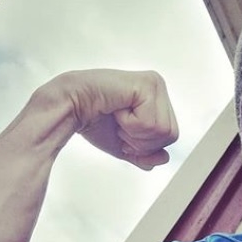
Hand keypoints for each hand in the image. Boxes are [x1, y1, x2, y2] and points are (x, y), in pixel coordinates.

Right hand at [46, 69, 178, 169]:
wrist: (70, 108)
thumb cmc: (94, 121)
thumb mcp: (125, 146)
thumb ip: (146, 155)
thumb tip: (165, 158)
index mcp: (157, 100)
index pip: (171, 136)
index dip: (145, 144)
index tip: (122, 131)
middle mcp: (158, 88)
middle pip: (171, 134)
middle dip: (141, 140)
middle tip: (120, 125)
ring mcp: (154, 84)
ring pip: (162, 130)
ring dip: (134, 132)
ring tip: (118, 116)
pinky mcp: (147, 84)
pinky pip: (150, 122)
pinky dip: (130, 124)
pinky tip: (117, 109)